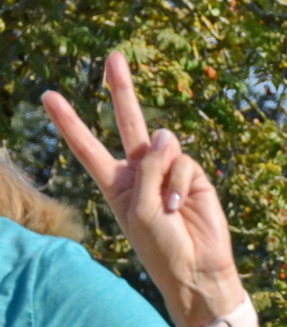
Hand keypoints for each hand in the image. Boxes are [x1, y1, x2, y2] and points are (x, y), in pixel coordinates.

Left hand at [41, 52, 245, 326]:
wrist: (197, 270)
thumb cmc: (160, 247)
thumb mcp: (139, 208)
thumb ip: (148, 168)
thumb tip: (166, 134)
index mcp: (115, 183)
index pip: (86, 147)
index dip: (69, 122)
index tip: (48, 95)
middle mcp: (141, 171)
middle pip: (127, 123)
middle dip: (121, 90)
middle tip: (114, 56)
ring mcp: (169, 173)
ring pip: (163, 145)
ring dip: (164, 172)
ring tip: (168, 206)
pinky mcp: (195, 178)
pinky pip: (184, 163)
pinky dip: (181, 184)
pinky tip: (182, 207)